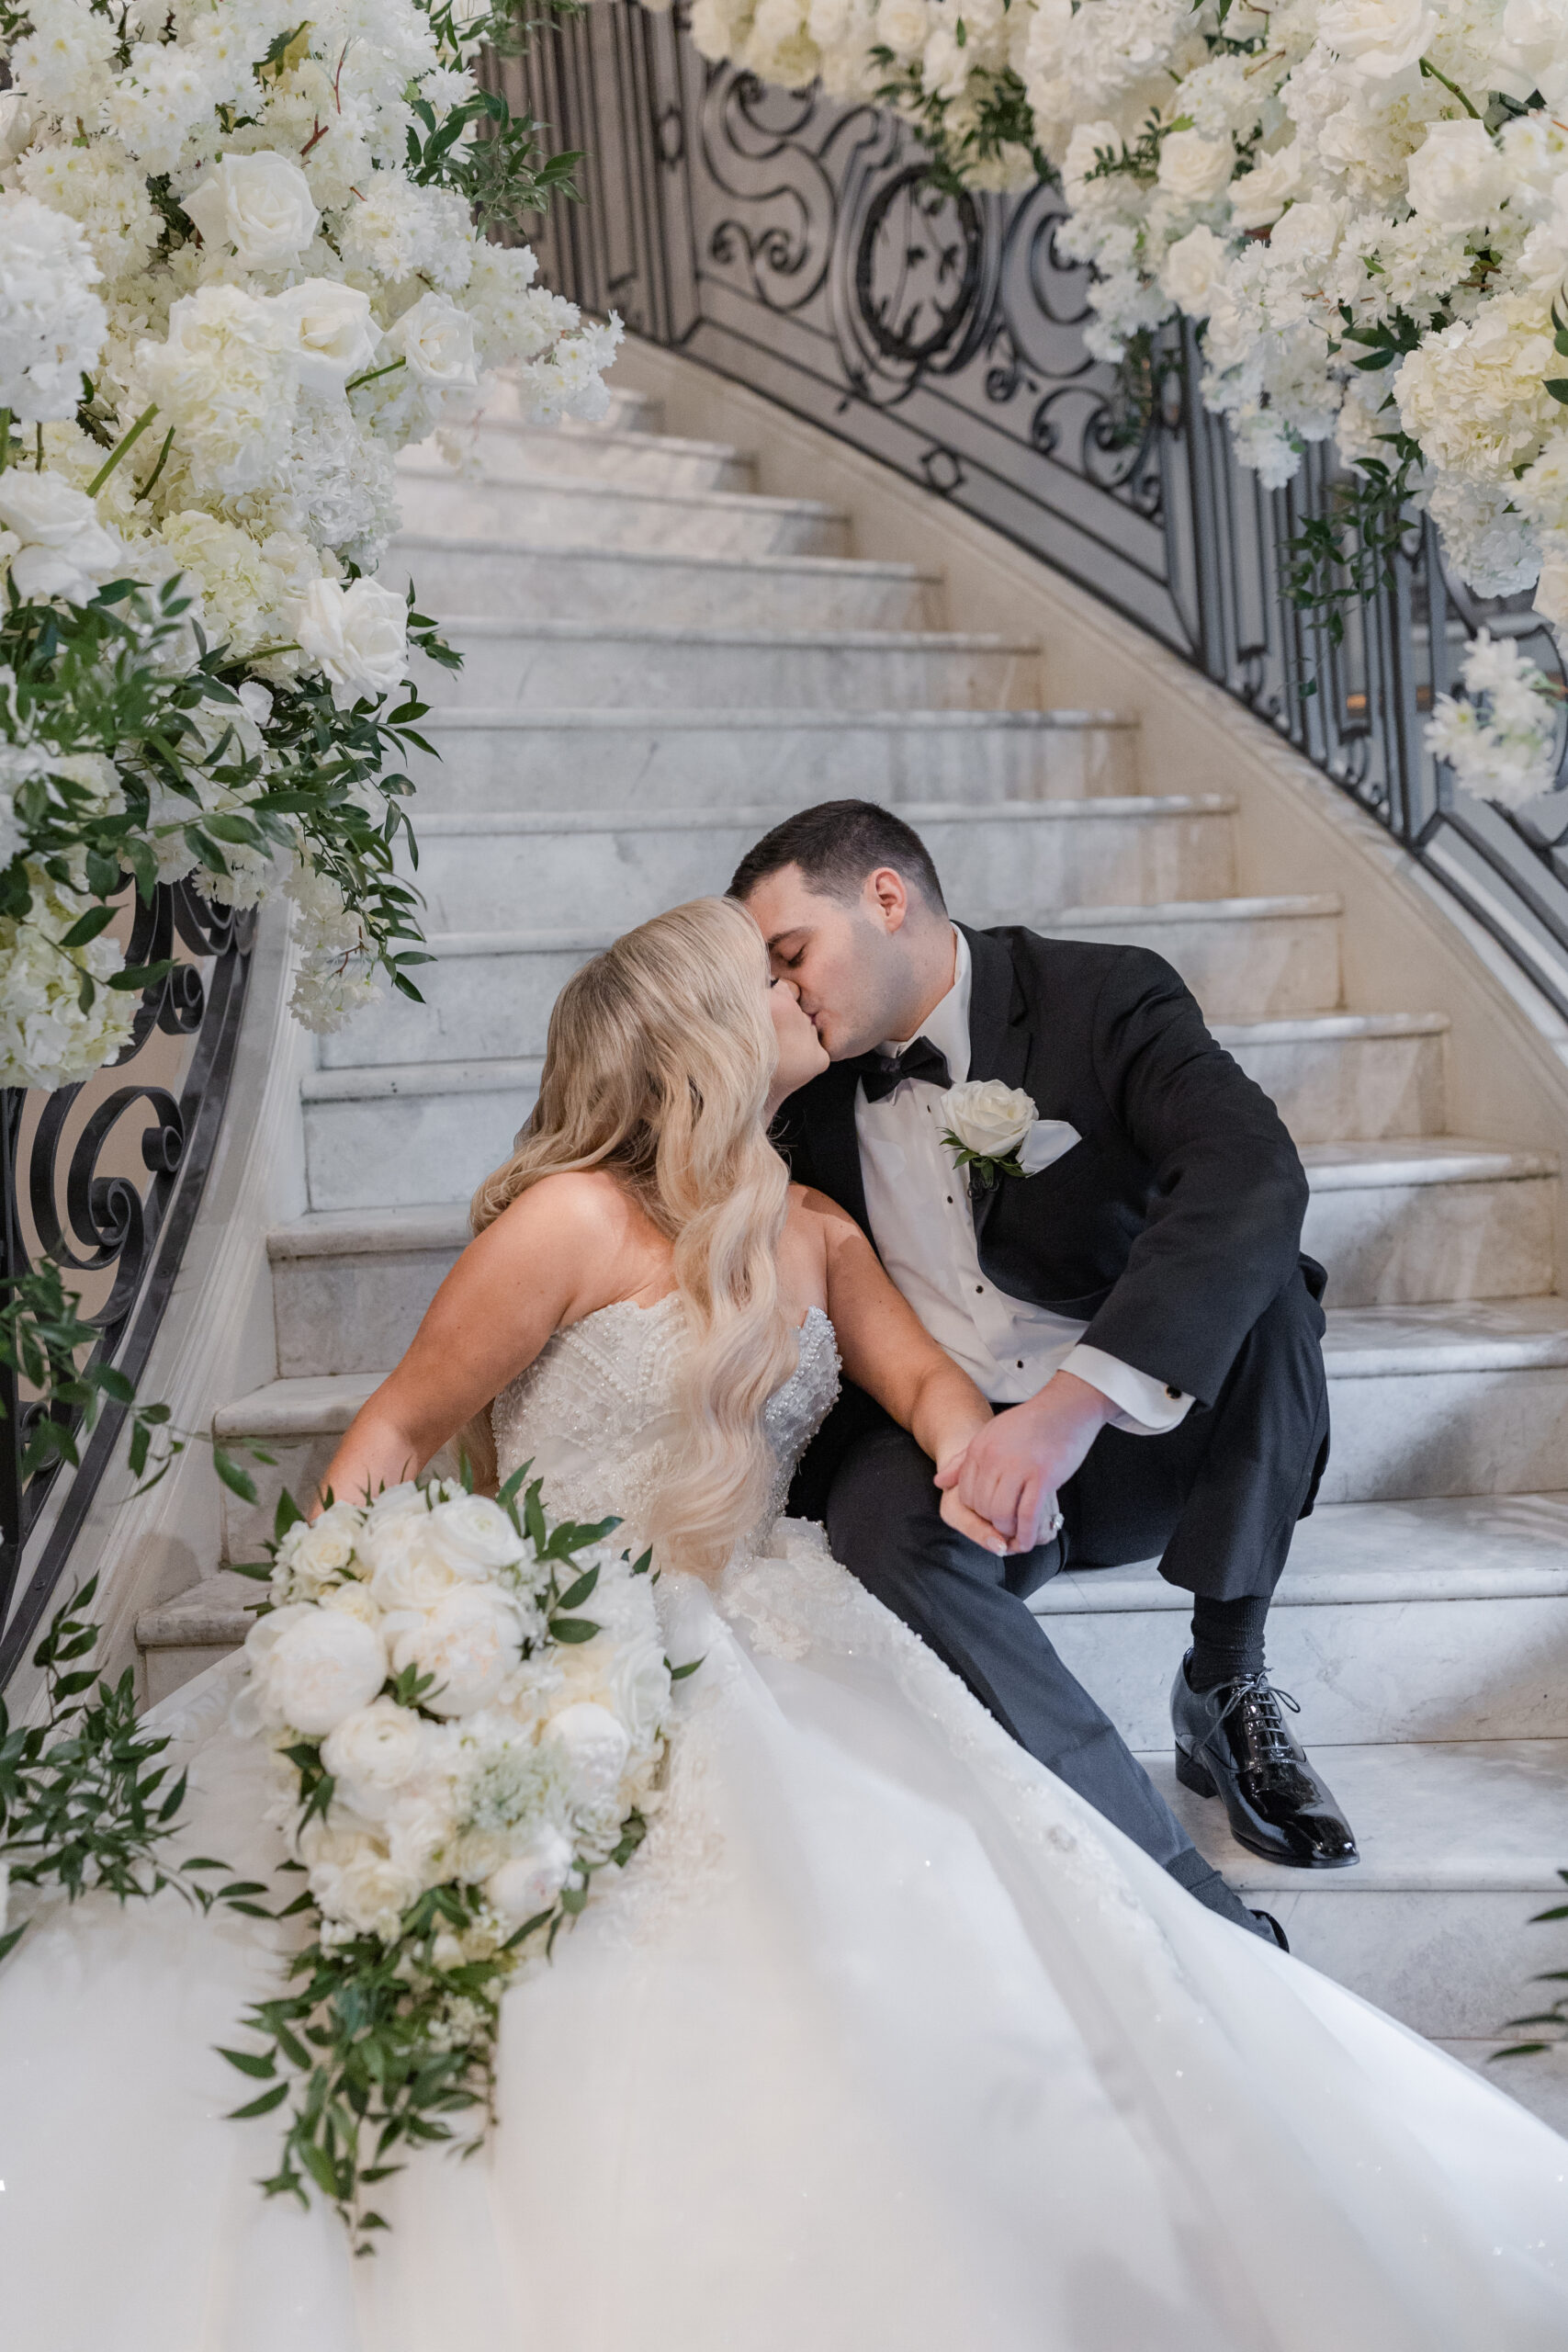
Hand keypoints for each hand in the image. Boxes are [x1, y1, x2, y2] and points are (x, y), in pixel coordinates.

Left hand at [934, 1370, 1115, 1551]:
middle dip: (991, 1521)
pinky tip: (1025, 1542)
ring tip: (1015, 1532)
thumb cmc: (1030, 1423)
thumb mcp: (990, 1435)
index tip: (989, 1515)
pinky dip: (1024, 1534)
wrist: (1066, 1408)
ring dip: (1007, 1529)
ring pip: (1001, 1513)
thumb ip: (963, 1460)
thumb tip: (939, 1481)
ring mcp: (1018, 1468)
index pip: (966, 1493)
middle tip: (1004, 1527)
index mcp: (980, 1449)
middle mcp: (994, 1459)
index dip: (976, 1509)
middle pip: (981, 1506)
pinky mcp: (1043, 1477)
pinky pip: (1027, 1516)